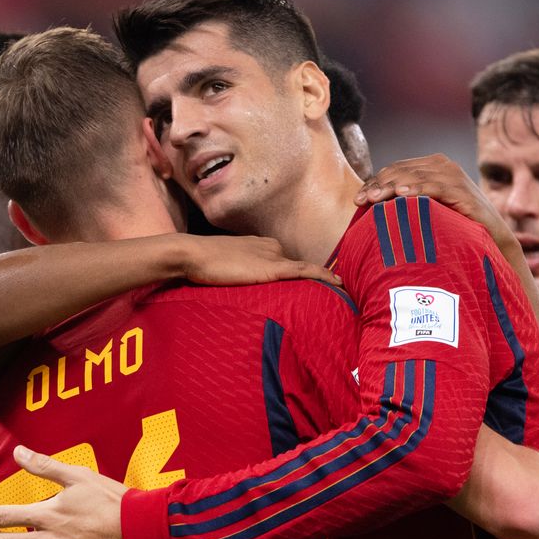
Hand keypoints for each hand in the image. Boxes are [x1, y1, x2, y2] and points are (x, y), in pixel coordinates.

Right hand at [181, 234, 340, 285]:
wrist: (193, 255)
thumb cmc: (201, 265)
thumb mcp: (223, 269)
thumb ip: (236, 276)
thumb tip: (240, 287)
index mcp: (260, 245)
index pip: (287, 262)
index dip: (304, 274)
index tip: (321, 284)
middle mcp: (271, 247)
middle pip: (298, 266)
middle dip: (316, 279)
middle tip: (338, 293)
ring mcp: (273, 255)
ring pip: (306, 268)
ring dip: (326, 279)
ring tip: (345, 291)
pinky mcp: (273, 268)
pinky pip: (306, 271)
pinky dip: (324, 276)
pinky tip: (338, 284)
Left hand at [353, 154, 515, 252]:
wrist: (491, 238)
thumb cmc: (455, 225)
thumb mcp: (426, 209)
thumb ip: (406, 201)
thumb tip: (372, 206)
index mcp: (431, 165)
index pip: (395, 169)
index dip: (374, 182)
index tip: (357, 200)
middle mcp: (442, 165)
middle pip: (401, 170)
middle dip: (378, 185)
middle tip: (360, 201)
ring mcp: (453, 175)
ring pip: (414, 176)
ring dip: (391, 187)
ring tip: (374, 199)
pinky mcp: (462, 190)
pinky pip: (435, 187)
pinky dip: (417, 188)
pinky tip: (402, 194)